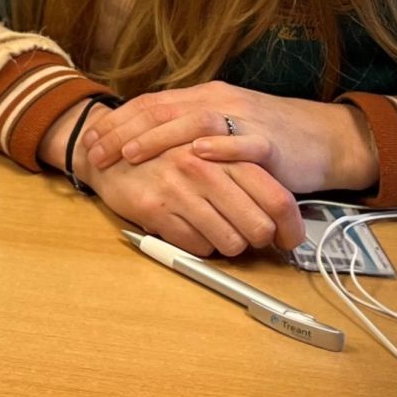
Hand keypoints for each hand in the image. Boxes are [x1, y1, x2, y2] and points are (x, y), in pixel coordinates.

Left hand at [82, 82, 375, 194]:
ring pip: (194, 122)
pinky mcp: (271, 142)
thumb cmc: (266, 137)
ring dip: (158, 139)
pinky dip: (218, 147)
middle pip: (163, 111)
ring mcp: (245, 118)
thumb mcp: (221, 126)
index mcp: (203, 96)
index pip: (150, 103)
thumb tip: (140, 138)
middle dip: (124, 132)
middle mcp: (219, 101)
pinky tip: (195, 156)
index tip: (89, 140)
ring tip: (130, 154)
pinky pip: (242, 142)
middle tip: (96, 153)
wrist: (324, 137)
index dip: (117, 121)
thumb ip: (186, 127)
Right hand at [85, 142, 304, 256]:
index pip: (278, 198)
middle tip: (250, 236)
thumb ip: (244, 171)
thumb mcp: (209, 150)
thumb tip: (284, 211)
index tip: (289, 239)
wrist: (106, 149)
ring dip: (228, 244)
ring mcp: (179, 190)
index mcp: (224, 152)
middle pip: (258, 227)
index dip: (291, 227)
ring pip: (230, 243)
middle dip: (259, 240)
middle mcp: (204, 169)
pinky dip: (199, 245)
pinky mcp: (155, 210)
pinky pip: (197, 247)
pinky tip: (188, 226)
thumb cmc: (165, 152)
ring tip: (216, 228)